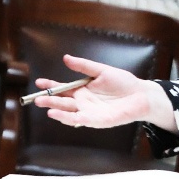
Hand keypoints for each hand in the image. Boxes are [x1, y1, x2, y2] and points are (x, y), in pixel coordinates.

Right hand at [33, 55, 172, 129]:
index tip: (39, 82)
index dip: (50, 86)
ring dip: (56, 111)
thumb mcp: (102, 71)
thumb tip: (65, 58)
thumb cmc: (123, 83)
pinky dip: (69, 118)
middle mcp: (83, 102)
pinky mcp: (97, 121)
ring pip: (68, 113)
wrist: (141, 95)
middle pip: (62, 102)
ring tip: (45, 108)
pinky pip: (81, 120)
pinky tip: (59, 116)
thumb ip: (84, 66)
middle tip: (37, 99)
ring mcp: (89, 112)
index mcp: (83, 90)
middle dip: (49, 101)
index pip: (62, 89)